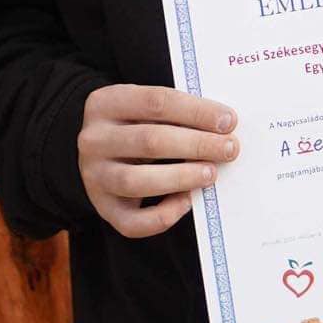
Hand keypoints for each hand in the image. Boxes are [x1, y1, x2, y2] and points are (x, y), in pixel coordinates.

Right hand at [78, 84, 237, 236]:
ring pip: (136, 181)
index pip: (156, 102)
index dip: (196, 111)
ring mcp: (94, 176)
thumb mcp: (147, 108)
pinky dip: (162, 215)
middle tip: (229, 148)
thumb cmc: (138, 124)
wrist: (101, 151)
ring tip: (211, 173)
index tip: (228, 121)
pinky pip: (131, 221)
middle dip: (196, 145)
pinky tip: (186, 202)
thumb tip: (224, 126)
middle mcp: (94, 139)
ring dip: (181, 177)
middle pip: (149, 140)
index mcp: (106, 103)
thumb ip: (178, 112)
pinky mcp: (103, 208)